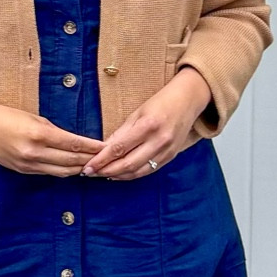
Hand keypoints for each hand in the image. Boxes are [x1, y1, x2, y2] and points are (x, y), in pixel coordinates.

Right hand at [0, 94, 97, 177]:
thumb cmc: (6, 115)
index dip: (92, 147)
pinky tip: (72, 168)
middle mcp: (34, 152)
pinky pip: (49, 173)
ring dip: (78, 169)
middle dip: (90, 160)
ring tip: (93, 166)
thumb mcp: (35, 118)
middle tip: (105, 158)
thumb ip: (55, 132)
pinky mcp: (22, 171)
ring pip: (62, 172)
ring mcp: (28, 164)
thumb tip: (75, 143)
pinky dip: (63, 171)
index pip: (74, 144)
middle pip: (71, 161)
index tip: (106, 147)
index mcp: (39, 134)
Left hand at [83, 68, 210, 180]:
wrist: (189, 101)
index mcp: (148, 126)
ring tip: (102, 174)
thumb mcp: (138, 112)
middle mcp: (159, 141)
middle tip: (90, 173)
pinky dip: (133, 174)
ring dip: (118, 175)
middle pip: (128, 164)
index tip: (88, 166)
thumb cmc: (162, 102)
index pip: (119, 148)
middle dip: (106, 170)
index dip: (101, 160)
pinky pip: (148, 170)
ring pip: (138, 171)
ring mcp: (167, 151)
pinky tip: (121, 174)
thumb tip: (103, 148)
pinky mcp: (171, 157)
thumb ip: (121, 132)